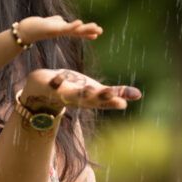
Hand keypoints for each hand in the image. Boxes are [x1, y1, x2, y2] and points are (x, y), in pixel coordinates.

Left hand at [18, 16, 102, 42]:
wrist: (25, 31)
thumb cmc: (36, 27)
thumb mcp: (49, 22)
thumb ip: (56, 20)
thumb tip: (60, 19)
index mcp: (61, 29)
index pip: (76, 31)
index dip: (86, 33)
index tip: (97, 34)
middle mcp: (61, 31)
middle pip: (78, 32)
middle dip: (89, 31)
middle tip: (101, 31)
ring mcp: (57, 31)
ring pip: (74, 31)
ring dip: (85, 29)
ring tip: (95, 27)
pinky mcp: (52, 29)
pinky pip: (64, 28)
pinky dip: (73, 26)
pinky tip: (80, 23)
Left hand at [21, 68, 141, 112]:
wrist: (43, 92)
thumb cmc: (73, 90)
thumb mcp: (96, 92)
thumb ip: (116, 93)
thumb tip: (139, 95)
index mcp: (91, 99)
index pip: (105, 101)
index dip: (113, 101)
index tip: (124, 103)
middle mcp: (79, 99)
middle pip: (90, 99)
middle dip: (99, 96)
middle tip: (110, 93)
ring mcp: (64, 94)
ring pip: (73, 94)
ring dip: (80, 92)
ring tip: (89, 88)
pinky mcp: (50, 86)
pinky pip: (53, 84)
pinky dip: (56, 82)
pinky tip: (59, 77)